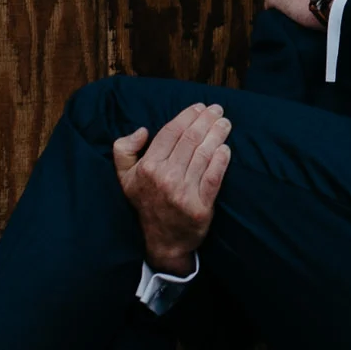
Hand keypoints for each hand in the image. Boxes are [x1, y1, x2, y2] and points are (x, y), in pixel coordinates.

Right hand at [112, 103, 231, 271]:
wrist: (162, 242)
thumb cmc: (145, 204)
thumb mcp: (124, 177)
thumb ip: (123, 150)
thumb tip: (143, 130)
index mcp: (147, 167)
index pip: (171, 132)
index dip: (186, 116)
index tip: (198, 107)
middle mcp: (165, 177)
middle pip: (190, 140)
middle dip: (206, 120)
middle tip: (217, 109)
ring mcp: (183, 192)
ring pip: (204, 155)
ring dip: (217, 134)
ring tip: (225, 123)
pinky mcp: (200, 206)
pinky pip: (213, 177)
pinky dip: (221, 160)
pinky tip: (226, 148)